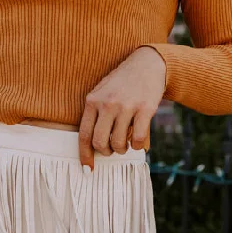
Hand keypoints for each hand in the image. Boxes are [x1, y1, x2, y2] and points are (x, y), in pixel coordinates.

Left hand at [79, 46, 166, 168]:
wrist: (148, 64)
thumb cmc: (122, 83)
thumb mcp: (102, 93)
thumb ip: (95, 116)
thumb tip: (92, 147)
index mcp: (93, 101)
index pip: (84, 135)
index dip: (85, 155)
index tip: (88, 169)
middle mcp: (107, 104)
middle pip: (100, 142)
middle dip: (106, 152)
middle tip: (112, 150)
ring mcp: (126, 106)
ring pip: (118, 143)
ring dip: (122, 149)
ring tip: (125, 144)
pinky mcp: (145, 108)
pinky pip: (137, 138)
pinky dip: (137, 145)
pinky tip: (137, 141)